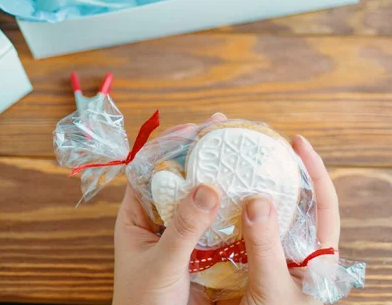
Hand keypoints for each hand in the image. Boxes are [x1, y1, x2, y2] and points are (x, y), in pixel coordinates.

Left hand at [112, 114, 226, 304]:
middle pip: (181, 180)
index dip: (171, 145)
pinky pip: (220, 227)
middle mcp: (160, 221)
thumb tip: (206, 187)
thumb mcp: (161, 263)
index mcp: (137, 217)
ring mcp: (184, 237)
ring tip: (245, 158)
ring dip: (222, 182)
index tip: (196, 127)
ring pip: (203, 202)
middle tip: (227, 132)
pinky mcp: (204, 253)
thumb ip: (183, 229)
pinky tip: (254, 199)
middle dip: (202, 157)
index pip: (150, 170)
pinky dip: (235, 213)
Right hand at [218, 135, 339, 304]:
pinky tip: (218, 198)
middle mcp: (297, 252)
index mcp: (317, 257)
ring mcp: (274, 257)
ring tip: (237, 162)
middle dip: (278, 171)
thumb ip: (266, 248)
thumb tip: (259, 200)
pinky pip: (242, 231)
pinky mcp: (249, 264)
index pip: (324, 203)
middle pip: (294, 202)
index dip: (314, 170)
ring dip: (253, 188)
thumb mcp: (271, 289)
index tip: (298, 142)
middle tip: (259, 144)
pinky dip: (232, 212)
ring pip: (267, 214)